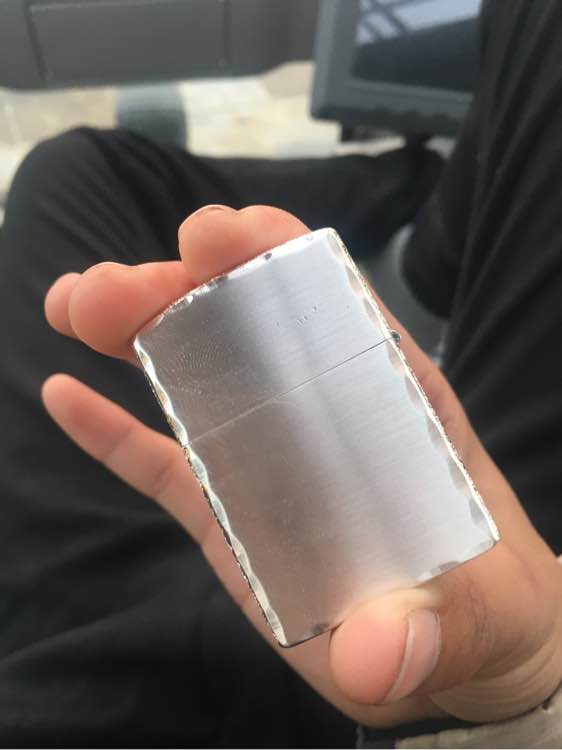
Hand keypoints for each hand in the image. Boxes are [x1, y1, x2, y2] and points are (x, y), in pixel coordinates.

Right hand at [43, 204, 561, 727]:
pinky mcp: (227, 512)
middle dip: (180, 291)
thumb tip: (376, 655)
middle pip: (245, 329)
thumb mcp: (475, 614)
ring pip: (193, 379)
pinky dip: (114, 430)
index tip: (218, 236)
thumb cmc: (479, 607)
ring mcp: (264, 459)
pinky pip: (165, 461)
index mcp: (389, 403)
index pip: (336, 307)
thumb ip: (433, 628)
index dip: (276, 259)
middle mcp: (317, 414)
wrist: (452, 655)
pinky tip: (66, 392)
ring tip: (75, 304)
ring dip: (133, 334)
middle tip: (113, 286)